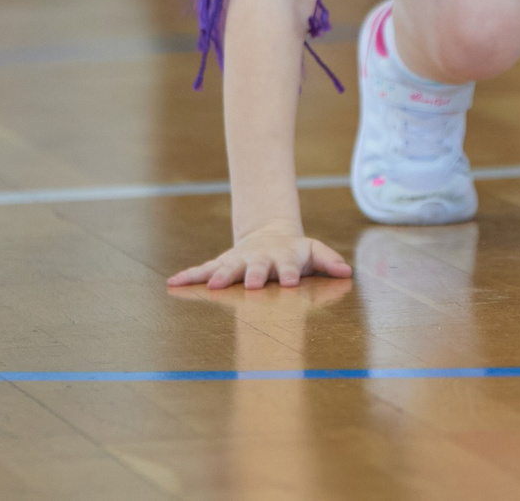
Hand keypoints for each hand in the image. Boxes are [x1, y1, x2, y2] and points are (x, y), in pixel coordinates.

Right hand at [167, 222, 353, 290]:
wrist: (269, 234)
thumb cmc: (295, 251)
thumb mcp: (313, 251)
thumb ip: (328, 260)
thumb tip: (347, 271)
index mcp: (284, 259)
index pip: (288, 267)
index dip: (290, 274)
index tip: (290, 283)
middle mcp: (259, 260)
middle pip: (257, 268)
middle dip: (254, 275)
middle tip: (252, 284)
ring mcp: (239, 261)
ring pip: (228, 269)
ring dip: (221, 277)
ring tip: (214, 286)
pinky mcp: (222, 265)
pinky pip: (203, 271)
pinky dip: (189, 276)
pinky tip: (173, 282)